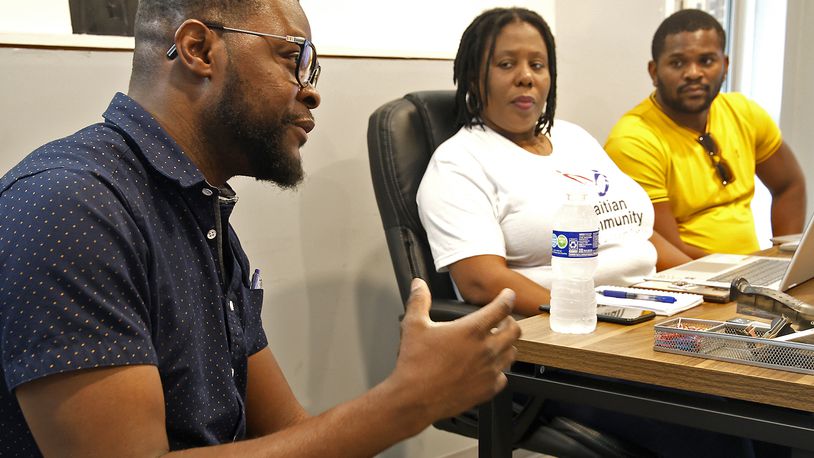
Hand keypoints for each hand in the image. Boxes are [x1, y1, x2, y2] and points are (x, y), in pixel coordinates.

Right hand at [390, 278, 519, 426]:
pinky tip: (488, 367)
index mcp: (471, 330)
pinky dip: (499, 369)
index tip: (507, 295)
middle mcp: (485, 349)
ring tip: (496, 342)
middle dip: (510, 321)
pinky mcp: (488, 389)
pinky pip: (503, 376)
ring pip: (512, 353)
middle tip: (502, 320)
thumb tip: (419, 286)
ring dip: (507, 344)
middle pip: (514, 330)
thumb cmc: (415, 364)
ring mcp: (489, 370)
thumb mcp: (414, 326)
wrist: (415, 398)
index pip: (501, 308)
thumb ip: (419, 301)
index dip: (507, 298)